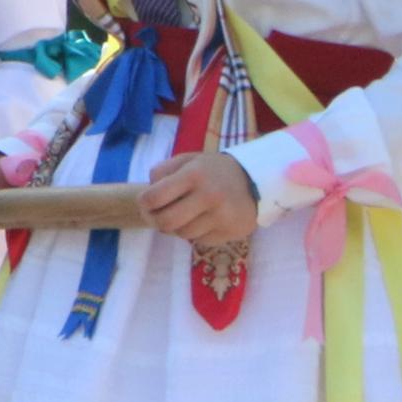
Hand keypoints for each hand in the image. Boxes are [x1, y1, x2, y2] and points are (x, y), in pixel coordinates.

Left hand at [142, 149, 259, 248]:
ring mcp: (221, 216)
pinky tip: (204, 220)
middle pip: (165, 222)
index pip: (153, 198)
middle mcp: (208, 195)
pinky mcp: (230, 232)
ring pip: (181, 234)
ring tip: (185, 215)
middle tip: (158, 216)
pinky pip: (199, 241)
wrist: (257, 180)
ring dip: (177, 227)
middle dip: (155, 221)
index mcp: (194, 174)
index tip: (147, 204)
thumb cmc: (213, 170)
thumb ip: (162, 171)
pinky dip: (196, 233)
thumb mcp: (188, 160)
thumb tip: (147, 196)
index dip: (144, 204)